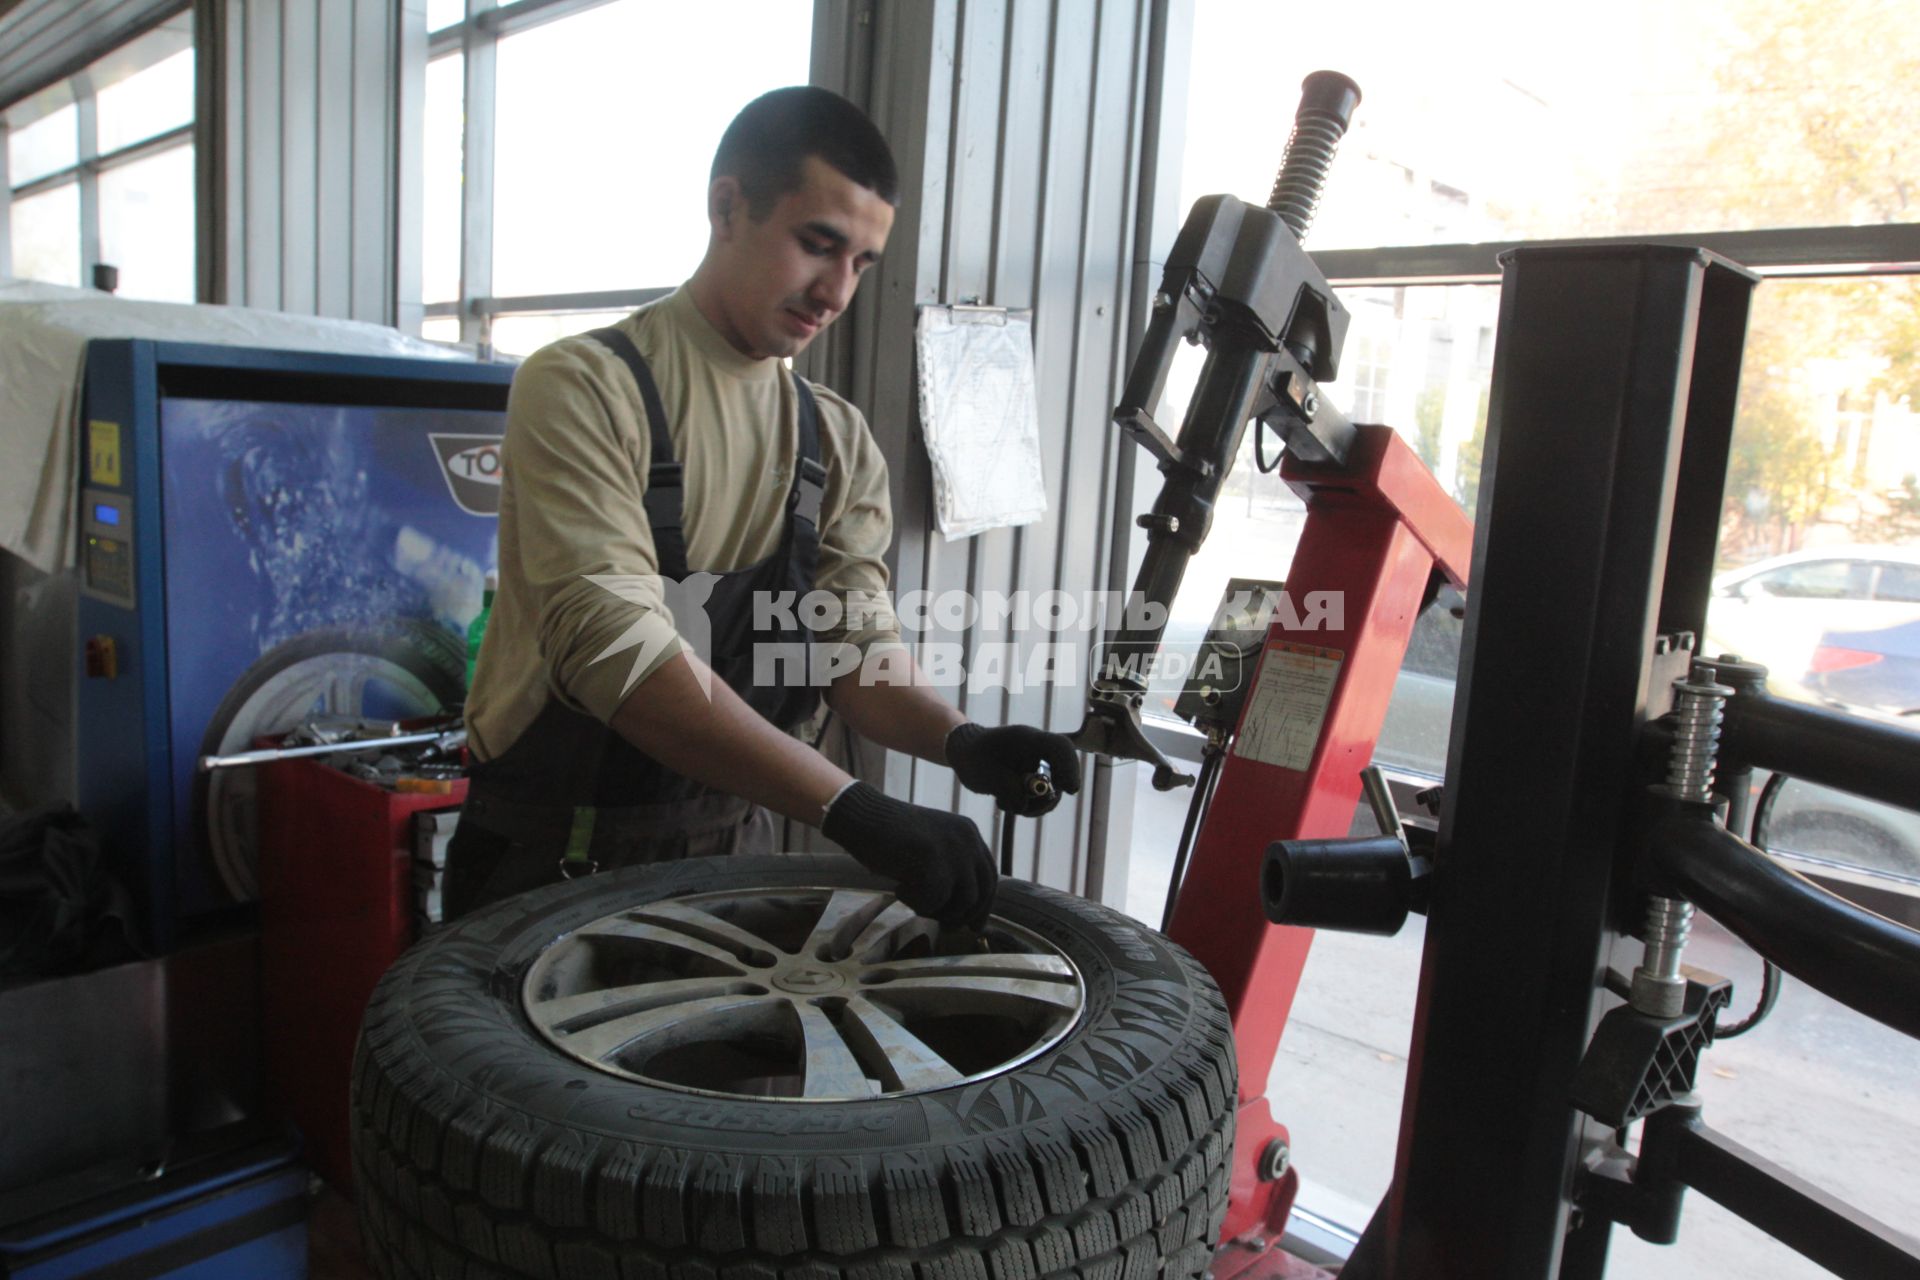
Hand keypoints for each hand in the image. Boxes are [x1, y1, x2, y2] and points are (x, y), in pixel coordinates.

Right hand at [821, 782, 996, 928]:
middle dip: (964, 916)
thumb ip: (953, 869)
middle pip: (981, 892)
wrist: (862, 818)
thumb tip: (968, 911)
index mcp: (969, 833)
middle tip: (946, 927)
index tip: (974, 925)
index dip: (983, 905)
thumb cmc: (890, 837)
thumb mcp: (932, 848)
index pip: (989, 876)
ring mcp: (953, 850)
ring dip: (937, 910)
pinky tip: (898, 889)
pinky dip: (915, 903)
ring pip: (961, 902)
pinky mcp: (934, 862)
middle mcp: (968, 839)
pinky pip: (934, 902)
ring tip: (914, 900)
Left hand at [945, 723, 1083, 816]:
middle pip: (1061, 775)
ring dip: (1033, 804)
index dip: (1071, 768)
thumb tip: (1023, 805)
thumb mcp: (985, 775)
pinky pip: (1042, 795)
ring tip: (1005, 802)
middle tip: (1021, 807)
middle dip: (1045, 797)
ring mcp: (1038, 763)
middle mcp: (1038, 751)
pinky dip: (1028, 804)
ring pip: (1052, 790)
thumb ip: (1007, 789)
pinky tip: (1007, 800)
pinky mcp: (1034, 776)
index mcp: (1028, 740)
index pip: (1060, 748)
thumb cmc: (972, 756)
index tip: (1069, 790)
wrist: (965, 751)